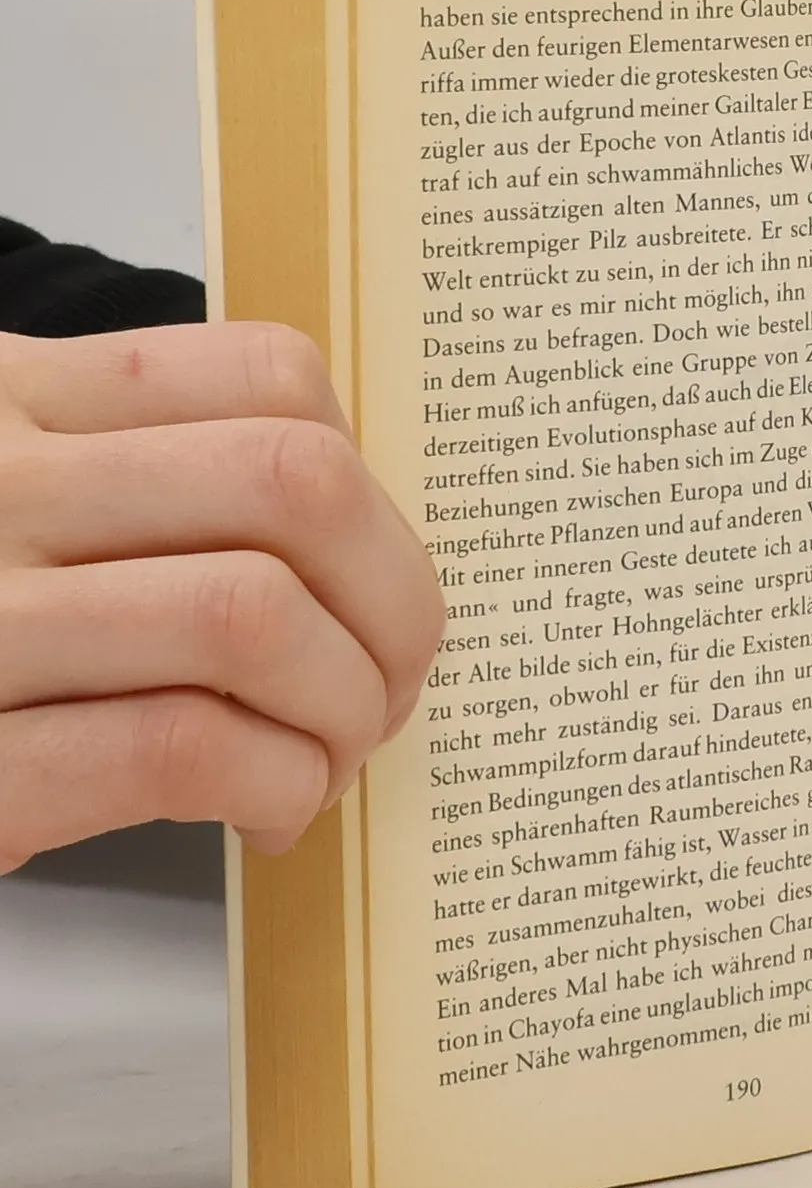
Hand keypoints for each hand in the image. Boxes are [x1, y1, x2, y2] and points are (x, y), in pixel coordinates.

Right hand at [0, 324, 444, 870]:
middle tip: (389, 687)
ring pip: (253, 614)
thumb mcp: (30, 506)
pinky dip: (276, 782)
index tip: (379, 582)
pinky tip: (267, 809)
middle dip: (397, 604)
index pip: (272, 377)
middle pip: (297, 486)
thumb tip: (376, 555)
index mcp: (18, 398)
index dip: (375, 494)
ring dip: (344, 708)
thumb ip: (162, 488)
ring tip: (328, 757)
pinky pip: (183, 743)